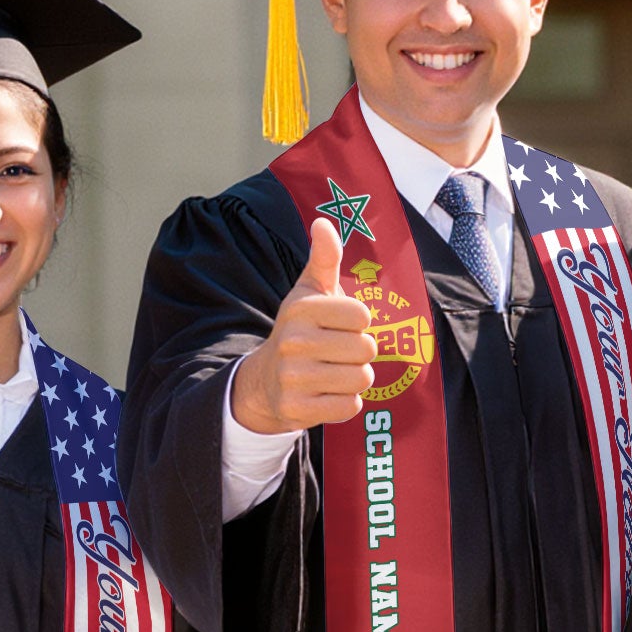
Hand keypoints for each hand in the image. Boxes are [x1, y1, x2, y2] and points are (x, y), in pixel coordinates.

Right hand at [229, 217, 378, 433]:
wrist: (265, 380)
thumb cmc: (299, 330)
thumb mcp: (309, 292)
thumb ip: (324, 258)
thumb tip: (323, 222)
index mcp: (302, 309)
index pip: (363, 315)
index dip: (358, 322)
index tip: (339, 325)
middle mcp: (294, 342)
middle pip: (366, 349)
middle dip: (360, 353)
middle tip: (338, 352)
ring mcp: (294, 378)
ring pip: (361, 379)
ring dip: (355, 378)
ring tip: (333, 371)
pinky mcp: (297, 409)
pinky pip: (350, 407)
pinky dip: (346, 403)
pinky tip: (326, 393)